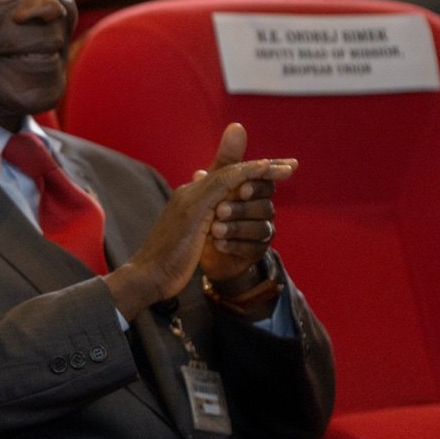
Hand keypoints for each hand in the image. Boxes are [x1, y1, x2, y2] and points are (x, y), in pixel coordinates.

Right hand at [106, 134, 295, 317]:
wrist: (148, 274)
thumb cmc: (169, 261)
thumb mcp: (193, 240)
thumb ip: (207, 224)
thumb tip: (217, 222)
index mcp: (189, 199)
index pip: (224, 178)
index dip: (251, 172)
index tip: (278, 169)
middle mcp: (190, 192)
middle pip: (229, 170)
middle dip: (263, 166)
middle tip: (291, 164)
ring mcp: (191, 198)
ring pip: (230, 174)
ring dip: (261, 168)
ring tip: (287, 168)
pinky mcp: (195, 207)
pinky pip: (225, 184)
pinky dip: (246, 175)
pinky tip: (265, 173)